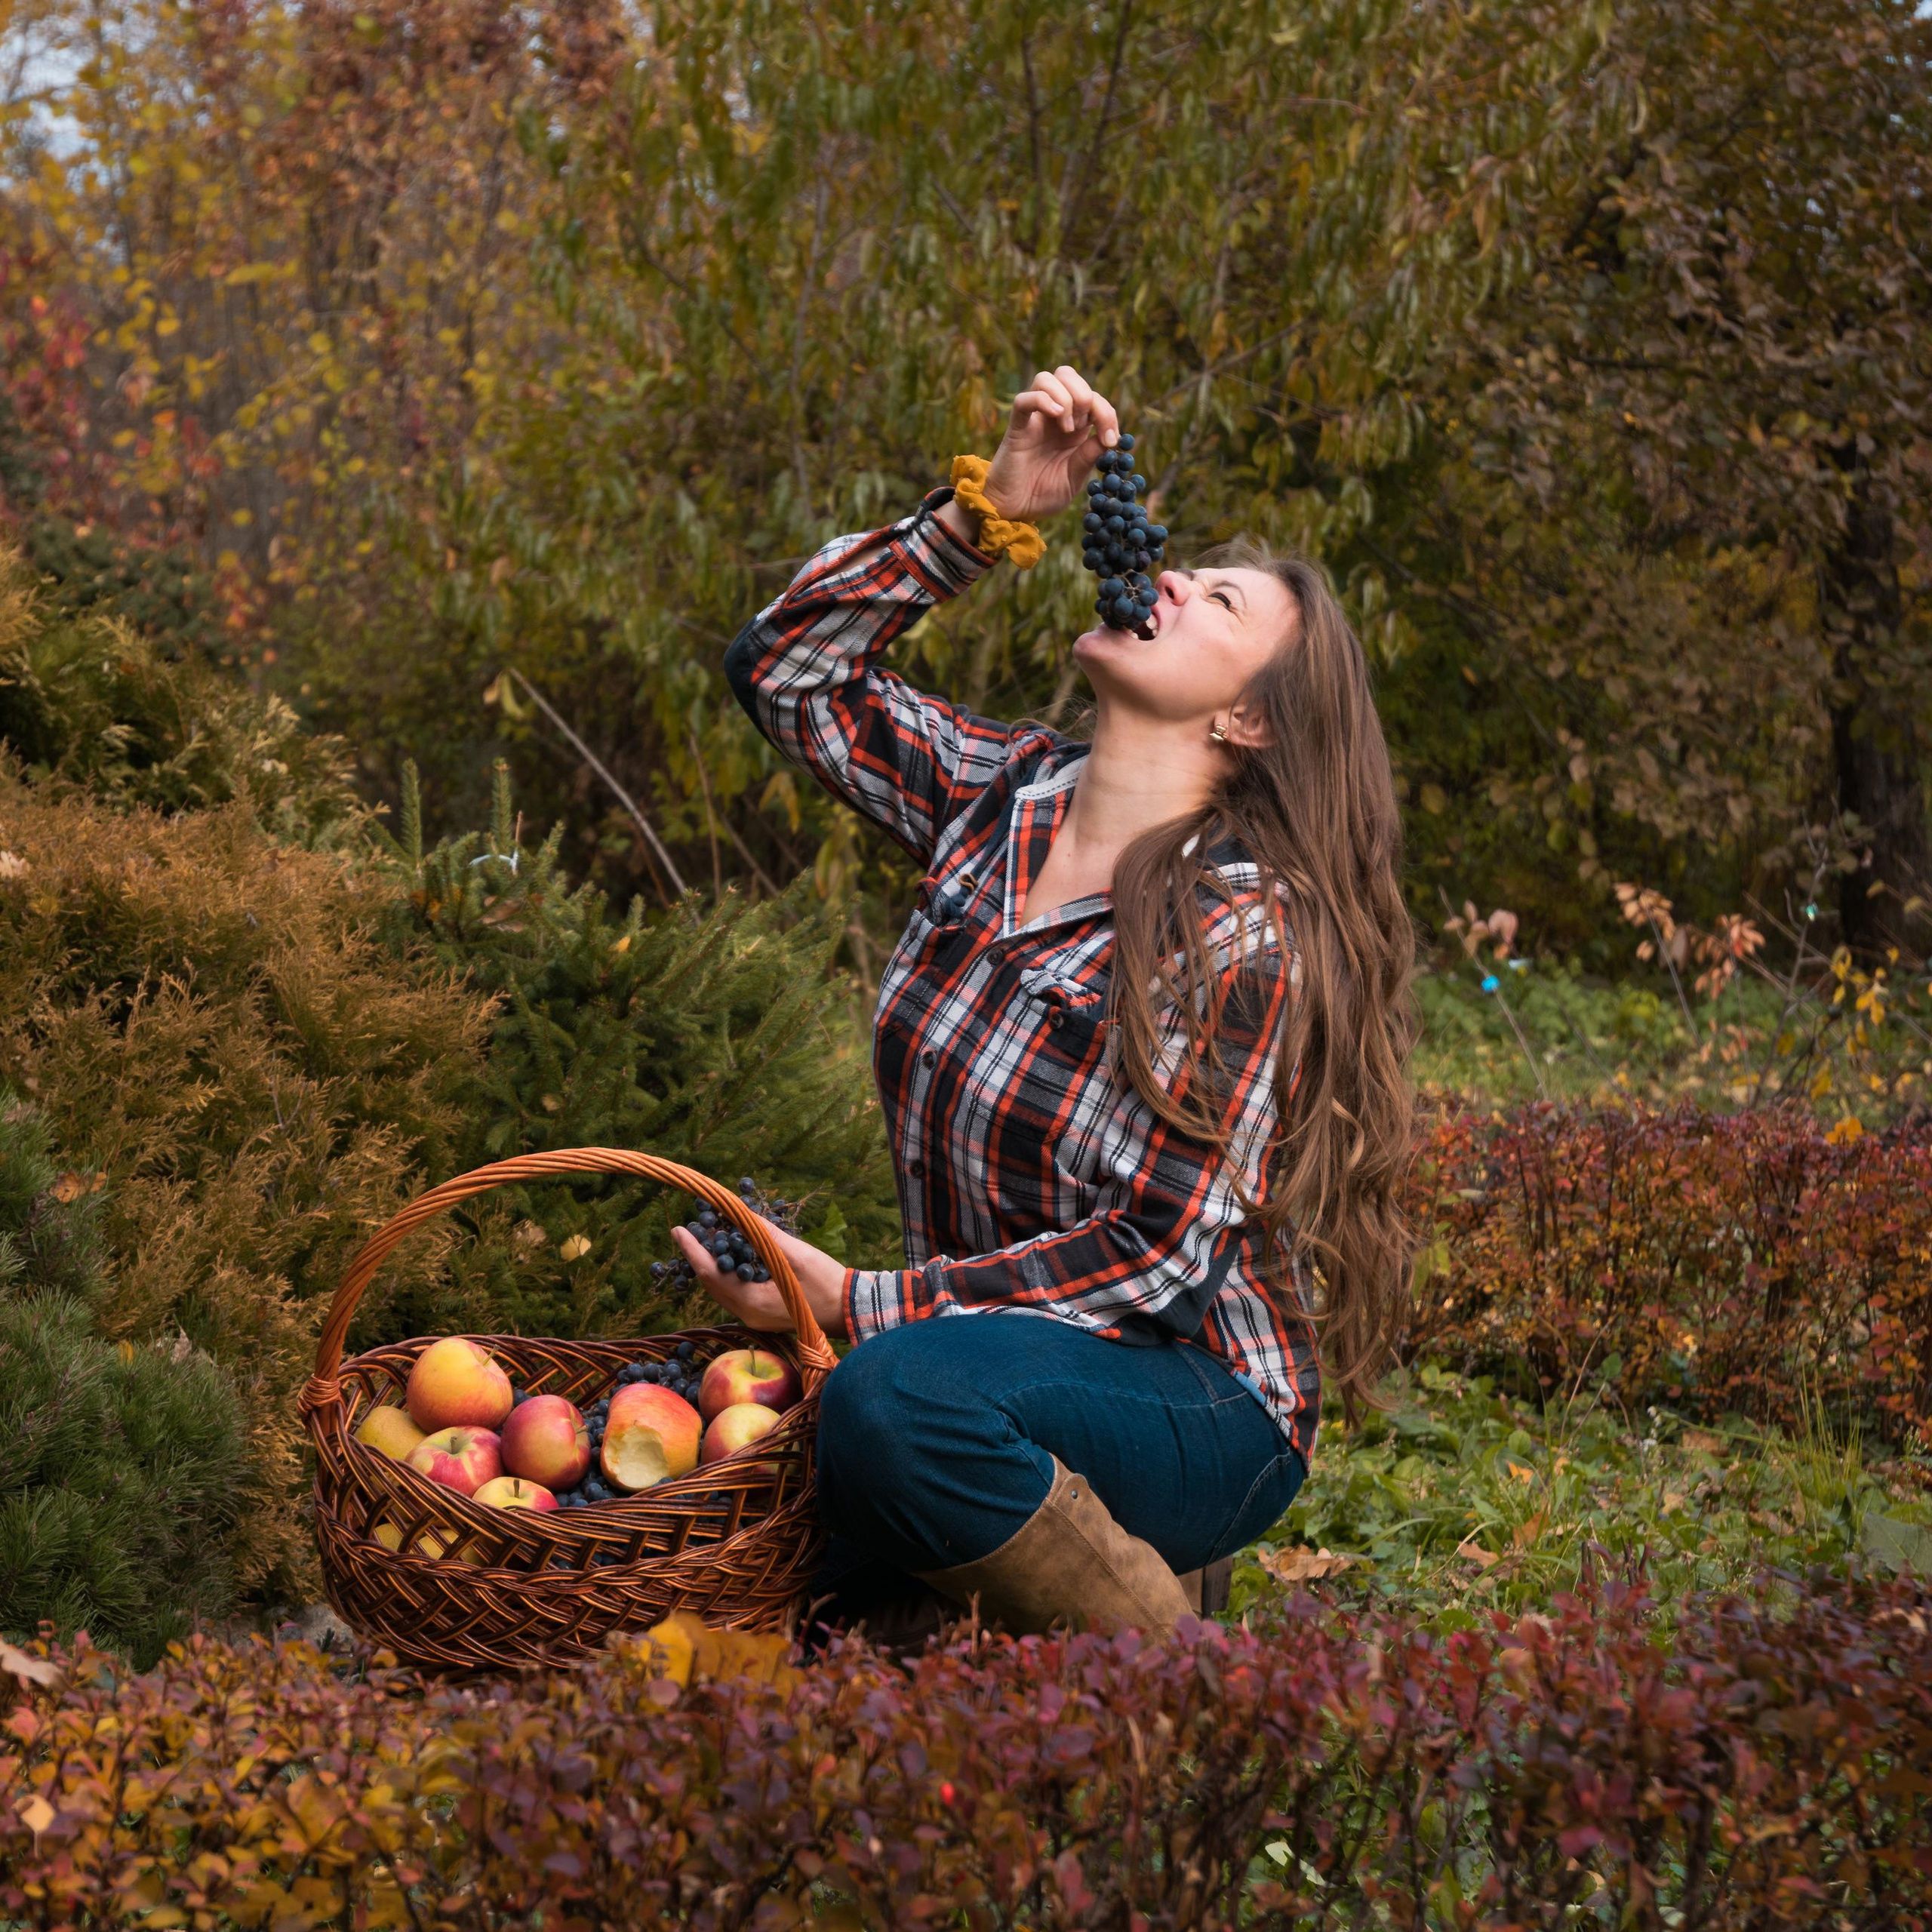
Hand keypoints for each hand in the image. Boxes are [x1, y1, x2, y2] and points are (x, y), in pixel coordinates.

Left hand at [671, 1215, 850, 1341]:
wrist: (850, 1310)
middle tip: (689, 1229)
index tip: (678, 1229)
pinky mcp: (762, 1314)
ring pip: (722, 1289)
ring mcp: (754, 1317)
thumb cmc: (827, 1283)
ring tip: (705, 1237)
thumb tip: (741, 1214)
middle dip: (699, 1255)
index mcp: (752, 1303)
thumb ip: (765, 1236)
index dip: (693, 1251)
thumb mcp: (797, 1255)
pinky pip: (735, 1292)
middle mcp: (747, 1314)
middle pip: (712, 1283)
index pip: (712, 1274)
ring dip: (712, 1263)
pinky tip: (729, 1254)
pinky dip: (727, 1273)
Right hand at [982, 364, 1120, 522]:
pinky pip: (1024, 399)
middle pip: (1069, 375)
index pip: (1093, 398)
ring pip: (1047, 378)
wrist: (1014, 510)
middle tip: (1083, 427)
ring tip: (1067, 428)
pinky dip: (1043, 399)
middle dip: (1086, 395)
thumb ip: (1089, 456)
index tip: (1110, 439)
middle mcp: (1054, 417)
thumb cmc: (1042, 495)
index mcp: (1073, 427)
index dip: (1107, 412)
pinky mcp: (1017, 426)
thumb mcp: (1075, 478)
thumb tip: (1109, 437)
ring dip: (1066, 397)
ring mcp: (1035, 419)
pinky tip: (1055, 416)